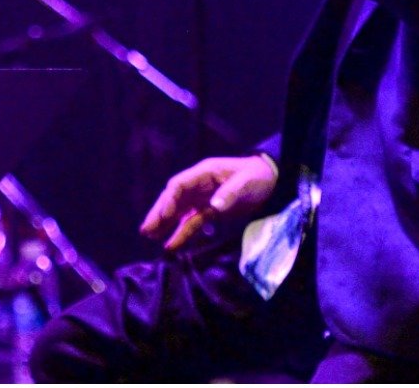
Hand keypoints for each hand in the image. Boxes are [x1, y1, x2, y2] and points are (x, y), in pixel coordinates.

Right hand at [138, 155, 277, 250]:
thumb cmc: (258, 177)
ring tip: (149, 236)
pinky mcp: (209, 210)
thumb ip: (230, 193)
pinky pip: (191, 222)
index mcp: (204, 173)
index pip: (179, 185)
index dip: (169, 200)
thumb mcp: (247, 182)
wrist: (272, 181)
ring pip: (178, 211)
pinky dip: (181, 232)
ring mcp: (202, 198)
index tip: (162, 217)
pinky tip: (171, 244)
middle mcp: (198, 185)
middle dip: (159, 213)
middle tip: (146, 230)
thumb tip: (214, 206)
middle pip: (173, 198)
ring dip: (164, 223)